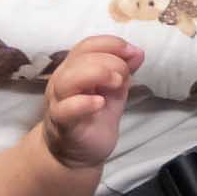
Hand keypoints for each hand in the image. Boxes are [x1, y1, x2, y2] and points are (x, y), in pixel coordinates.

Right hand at [41, 38, 134, 169]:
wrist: (78, 151)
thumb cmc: (95, 114)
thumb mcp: (114, 88)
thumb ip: (124, 68)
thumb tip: (137, 51)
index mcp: (75, 68)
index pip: (87, 45)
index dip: (111, 44)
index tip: (132, 53)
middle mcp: (63, 81)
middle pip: (80, 58)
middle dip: (110, 61)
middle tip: (123, 78)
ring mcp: (59, 102)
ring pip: (67, 79)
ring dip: (97, 74)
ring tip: (116, 84)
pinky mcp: (62, 124)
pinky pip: (65, 109)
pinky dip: (83, 103)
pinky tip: (99, 103)